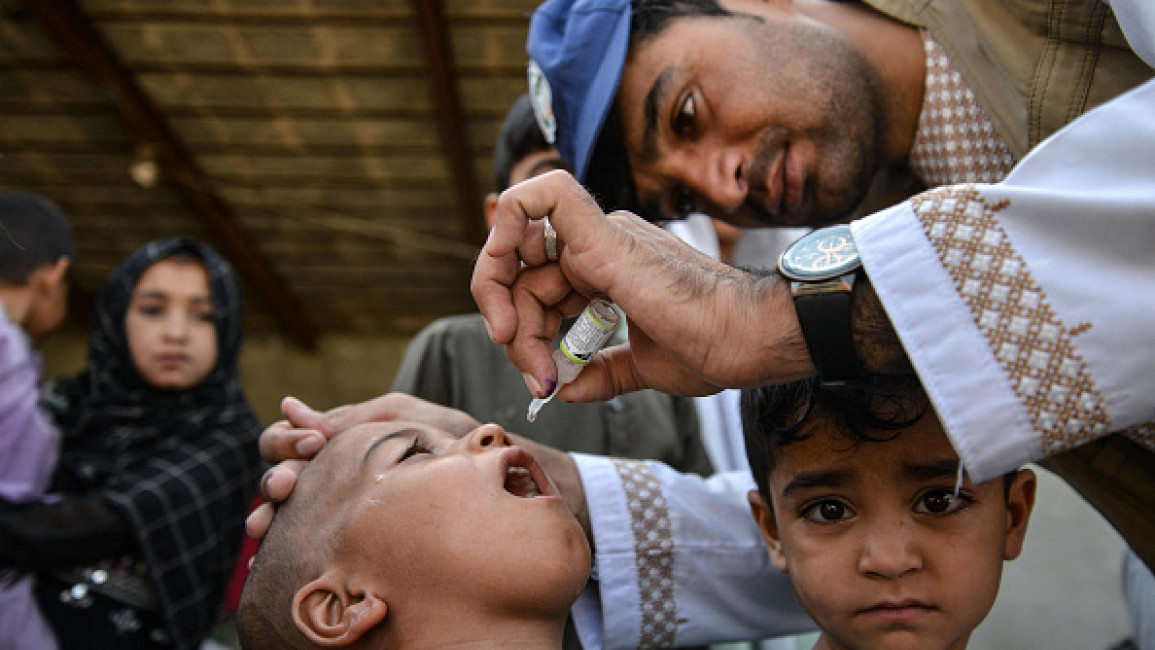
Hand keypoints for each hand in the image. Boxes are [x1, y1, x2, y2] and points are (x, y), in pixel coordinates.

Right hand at [246, 393, 482, 539]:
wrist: (490, 476)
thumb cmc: (447, 442)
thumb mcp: (400, 417)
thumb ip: (348, 417)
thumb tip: (289, 406)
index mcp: (335, 441)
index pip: (288, 439)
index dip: (288, 440)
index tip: (313, 445)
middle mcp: (326, 476)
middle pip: (277, 474)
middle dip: (276, 476)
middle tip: (288, 485)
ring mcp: (332, 508)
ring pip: (281, 512)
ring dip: (268, 514)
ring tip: (264, 523)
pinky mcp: (343, 539)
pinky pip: (300, 544)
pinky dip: (279, 547)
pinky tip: (270, 555)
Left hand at [471, 170, 813, 401]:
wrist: (752, 338)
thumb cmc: (717, 347)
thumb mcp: (646, 366)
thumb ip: (603, 371)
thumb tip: (565, 388)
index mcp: (611, 264)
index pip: (543, 286)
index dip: (529, 332)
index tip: (544, 379)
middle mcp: (602, 241)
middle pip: (525, 272)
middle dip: (517, 332)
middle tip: (539, 380)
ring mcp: (602, 233)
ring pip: (520, 254)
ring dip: (514, 319)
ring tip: (542, 372)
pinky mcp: (603, 234)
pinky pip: (539, 198)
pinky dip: (503, 232)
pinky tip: (505, 296)